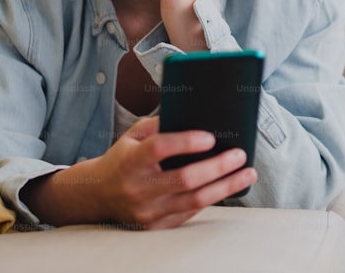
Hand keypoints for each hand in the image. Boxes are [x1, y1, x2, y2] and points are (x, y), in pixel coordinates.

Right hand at [92, 117, 256, 228]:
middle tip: (239, 155)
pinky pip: (190, 213)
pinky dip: (211, 198)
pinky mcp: (156, 226)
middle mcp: (138, 188)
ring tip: (246, 173)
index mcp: (130, 161)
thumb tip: (194, 117)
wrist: (98, 195)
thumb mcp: (134, 135)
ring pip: (194, 200)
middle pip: (185, 179)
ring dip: (226, 186)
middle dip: (218, 166)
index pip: (160, 149)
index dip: (186, 142)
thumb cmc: (123, 159)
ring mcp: (147, 211)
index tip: (211, 137)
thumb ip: (160, 125)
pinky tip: (227, 187)